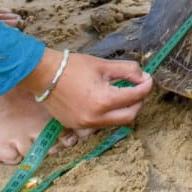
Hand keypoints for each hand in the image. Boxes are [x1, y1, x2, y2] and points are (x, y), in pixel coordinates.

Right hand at [29, 50, 152, 130]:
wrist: (43, 75)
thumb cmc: (72, 67)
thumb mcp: (103, 65)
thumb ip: (128, 71)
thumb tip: (143, 78)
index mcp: (103, 101)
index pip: (135, 96)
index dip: (146, 86)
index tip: (148, 79)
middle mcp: (95, 118)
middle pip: (129, 116)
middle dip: (138, 102)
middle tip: (138, 89)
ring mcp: (84, 124)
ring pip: (114, 122)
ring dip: (123, 109)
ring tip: (121, 94)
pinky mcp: (75, 125)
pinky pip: (99, 124)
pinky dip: (107, 114)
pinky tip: (104, 101)